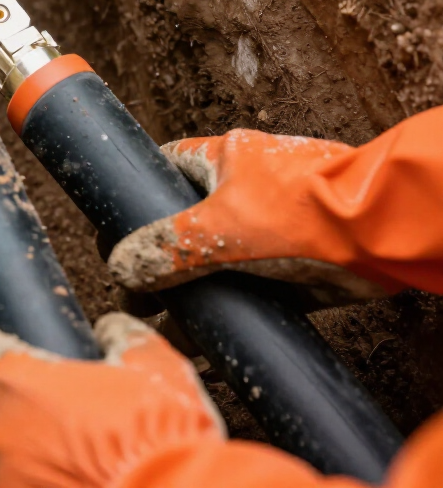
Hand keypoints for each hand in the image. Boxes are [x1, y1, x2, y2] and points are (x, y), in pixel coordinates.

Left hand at [0, 314, 224, 487]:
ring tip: (46, 456)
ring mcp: (2, 482)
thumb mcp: (150, 364)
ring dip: (9, 456)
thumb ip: (123, 337)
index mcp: (16, 384)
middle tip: (28, 411)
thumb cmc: (158, 435)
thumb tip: (113, 330)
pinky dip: (23, 486)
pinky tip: (53, 482)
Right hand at [108, 111, 442, 301]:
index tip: (116, 222)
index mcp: (225, 157)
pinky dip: (231, 310)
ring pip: (219, 258)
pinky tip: (208, 338)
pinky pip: (249, 289)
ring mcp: (272, 226)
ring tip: (166, 320)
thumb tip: (121, 266)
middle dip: (164, 254)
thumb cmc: (304, 212)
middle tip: (138, 284)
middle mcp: (247, 187)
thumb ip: (166, 247)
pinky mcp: (294, 264)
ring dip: (195, 288)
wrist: (379, 237)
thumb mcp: (218, 228)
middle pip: (190, 218)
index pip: (168, 165)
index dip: (139, 190)